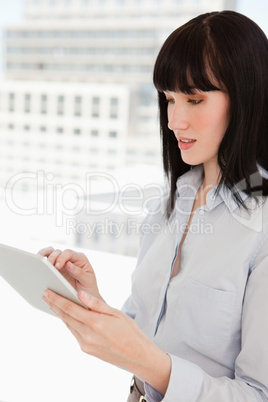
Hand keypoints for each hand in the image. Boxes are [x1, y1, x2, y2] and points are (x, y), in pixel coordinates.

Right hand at [38, 247, 102, 300]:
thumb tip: (68, 264)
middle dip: (52, 258)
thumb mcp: (88, 281)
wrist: (86, 298)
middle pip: (58, 252)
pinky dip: (40, 261)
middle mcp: (70, 258)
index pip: (68, 253)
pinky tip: (36, 265)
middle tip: (48, 266)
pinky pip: (46, 261)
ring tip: (38, 261)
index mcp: (80, 259)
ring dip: (43, 255)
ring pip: (50, 253)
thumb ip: (79, 273)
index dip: (61, 257)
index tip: (57, 266)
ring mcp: (61, 263)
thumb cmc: (89, 288)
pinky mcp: (54, 269)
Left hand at [42, 290, 170, 394]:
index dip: (57, 299)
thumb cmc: (130, 332)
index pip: (70, 308)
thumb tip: (80, 294)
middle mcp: (87, 335)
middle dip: (54, 305)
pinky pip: (74, 333)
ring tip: (53, 303)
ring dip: (60, 314)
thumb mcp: (116, 313)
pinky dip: (69, 322)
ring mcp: (86, 344)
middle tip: (45, 294)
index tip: (47, 292)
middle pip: (65, 317)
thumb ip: (97, 304)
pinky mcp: (87, 349)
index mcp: (95, 323)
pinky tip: (67, 316)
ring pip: (69, 325)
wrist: (137, 356)